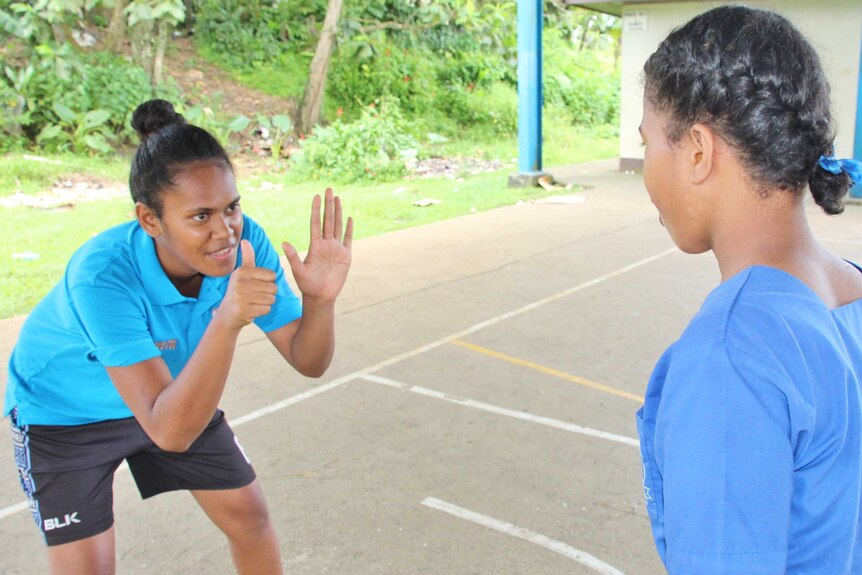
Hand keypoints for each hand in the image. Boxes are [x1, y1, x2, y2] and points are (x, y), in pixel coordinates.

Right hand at [219, 240, 277, 328]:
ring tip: (254, 302)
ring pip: (271, 299)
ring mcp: (241, 297)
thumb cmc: (239, 291)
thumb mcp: (242, 274)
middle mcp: (240, 283)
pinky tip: (253, 309)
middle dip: (269, 293)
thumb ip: (247, 258)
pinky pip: (267, 309)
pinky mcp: (245, 310)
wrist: (227, 314)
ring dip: (266, 302)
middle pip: (274, 287)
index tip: (256, 285)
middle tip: (255, 295)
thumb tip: (245, 240)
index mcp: (241, 271)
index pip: (272, 275)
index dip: (268, 281)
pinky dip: (263, 311)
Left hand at [282, 188, 352, 302]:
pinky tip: (349, 218)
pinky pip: (348, 239)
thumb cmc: (307, 285)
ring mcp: (336, 249)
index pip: (316, 223)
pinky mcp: (345, 256)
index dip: (316, 209)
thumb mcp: (298, 270)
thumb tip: (283, 243)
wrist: (320, 296)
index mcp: (314, 245)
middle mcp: (325, 244)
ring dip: (338, 212)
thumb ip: (293, 256)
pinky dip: (349, 229)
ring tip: (338, 198)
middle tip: (329, 189)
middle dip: (328, 204)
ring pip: (337, 226)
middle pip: (327, 220)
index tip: (316, 196)